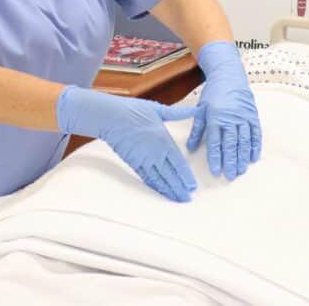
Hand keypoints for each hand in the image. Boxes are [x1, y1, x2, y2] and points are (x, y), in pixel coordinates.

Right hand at [56, 86, 198, 201]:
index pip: (179, 163)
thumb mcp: (159, 110)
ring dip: (168, 191)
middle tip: (187, 199)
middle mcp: (155, 154)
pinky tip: (160, 192)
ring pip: (158, 180)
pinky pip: (146, 178)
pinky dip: (154, 186)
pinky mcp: (133, 162)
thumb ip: (178, 113)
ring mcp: (143, 160)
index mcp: (164, 141)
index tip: (192, 186)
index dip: (186, 176)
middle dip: (179, 188)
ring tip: (176, 199)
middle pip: (170, 176)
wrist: (111, 117)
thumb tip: (197, 109)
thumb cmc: (134, 110)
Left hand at [188, 41, 261, 180]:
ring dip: (242, 157)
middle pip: (230, 144)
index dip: (215, 158)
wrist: (229, 76)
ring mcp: (243, 117)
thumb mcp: (201, 110)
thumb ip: (197, 130)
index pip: (215, 142)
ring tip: (241, 171)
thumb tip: (190, 148)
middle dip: (230, 162)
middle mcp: (230, 118)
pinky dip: (255, 146)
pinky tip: (253, 158)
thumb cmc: (213, 94)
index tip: (216, 172)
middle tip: (230, 176)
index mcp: (215, 117)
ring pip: (244, 141)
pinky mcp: (253, 115)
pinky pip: (255, 133)